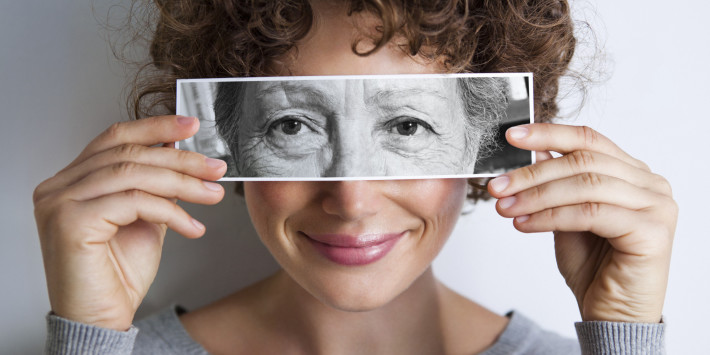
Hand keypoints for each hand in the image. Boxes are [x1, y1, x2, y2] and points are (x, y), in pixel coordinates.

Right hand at [33, 116, 225, 329]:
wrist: (102, 318)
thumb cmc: (118, 272)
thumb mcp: (145, 217)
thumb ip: (155, 185)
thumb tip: (181, 152)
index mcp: (72, 180)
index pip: (115, 138)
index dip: (156, 127)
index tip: (192, 125)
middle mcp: (58, 187)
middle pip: (129, 154)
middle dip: (180, 159)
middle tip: (215, 167)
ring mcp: (59, 203)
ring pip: (133, 175)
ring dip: (183, 184)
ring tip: (213, 195)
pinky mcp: (70, 222)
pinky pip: (133, 202)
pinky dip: (170, 211)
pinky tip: (193, 227)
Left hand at [488, 123, 676, 322]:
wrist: (611, 314)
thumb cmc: (593, 267)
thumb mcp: (567, 216)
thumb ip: (557, 183)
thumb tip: (536, 152)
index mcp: (633, 173)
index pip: (589, 140)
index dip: (549, 134)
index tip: (512, 136)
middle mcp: (650, 184)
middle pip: (583, 161)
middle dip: (532, 173)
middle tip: (498, 186)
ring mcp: (656, 206)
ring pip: (585, 186)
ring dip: (537, 196)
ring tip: (505, 208)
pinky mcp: (652, 232)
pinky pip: (591, 214)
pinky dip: (551, 216)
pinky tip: (524, 224)